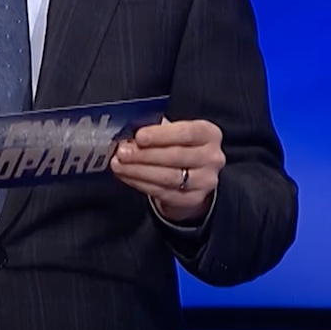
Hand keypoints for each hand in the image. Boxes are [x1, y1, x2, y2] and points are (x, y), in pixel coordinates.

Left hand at [109, 118, 223, 222]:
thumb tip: (129, 133)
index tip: (139, 136)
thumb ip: (156, 130)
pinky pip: (162, 192)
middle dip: (144, 154)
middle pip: (176, 156)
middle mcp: (212, 158)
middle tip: (122, 152)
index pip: (187, 132)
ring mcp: (205, 181)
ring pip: (168, 176)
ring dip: (138, 170)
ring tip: (119, 164)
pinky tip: (127, 175)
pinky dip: (140, 183)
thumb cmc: (179, 146)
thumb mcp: (174, 131)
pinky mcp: (193, 199)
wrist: (192, 176)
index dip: (161, 135)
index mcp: (209, 134)